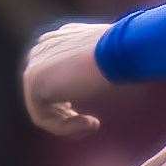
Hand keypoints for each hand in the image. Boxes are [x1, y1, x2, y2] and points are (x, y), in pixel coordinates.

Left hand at [23, 22, 115, 137]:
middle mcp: (47, 46)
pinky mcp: (33, 79)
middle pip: (46, 92)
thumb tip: (101, 90)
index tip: (94, 113)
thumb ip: (98, 70)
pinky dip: (65, 127)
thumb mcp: (118, 63)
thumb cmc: (132, 56)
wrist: (125, 48)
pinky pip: (41, 116)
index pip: (58, 75)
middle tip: (92, 124)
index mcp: (65, 38)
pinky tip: (91, 123)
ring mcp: (36, 61)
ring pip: (43, 107)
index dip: (72, 101)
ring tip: (93, 125)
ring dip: (68, 124)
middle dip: (67, 114)